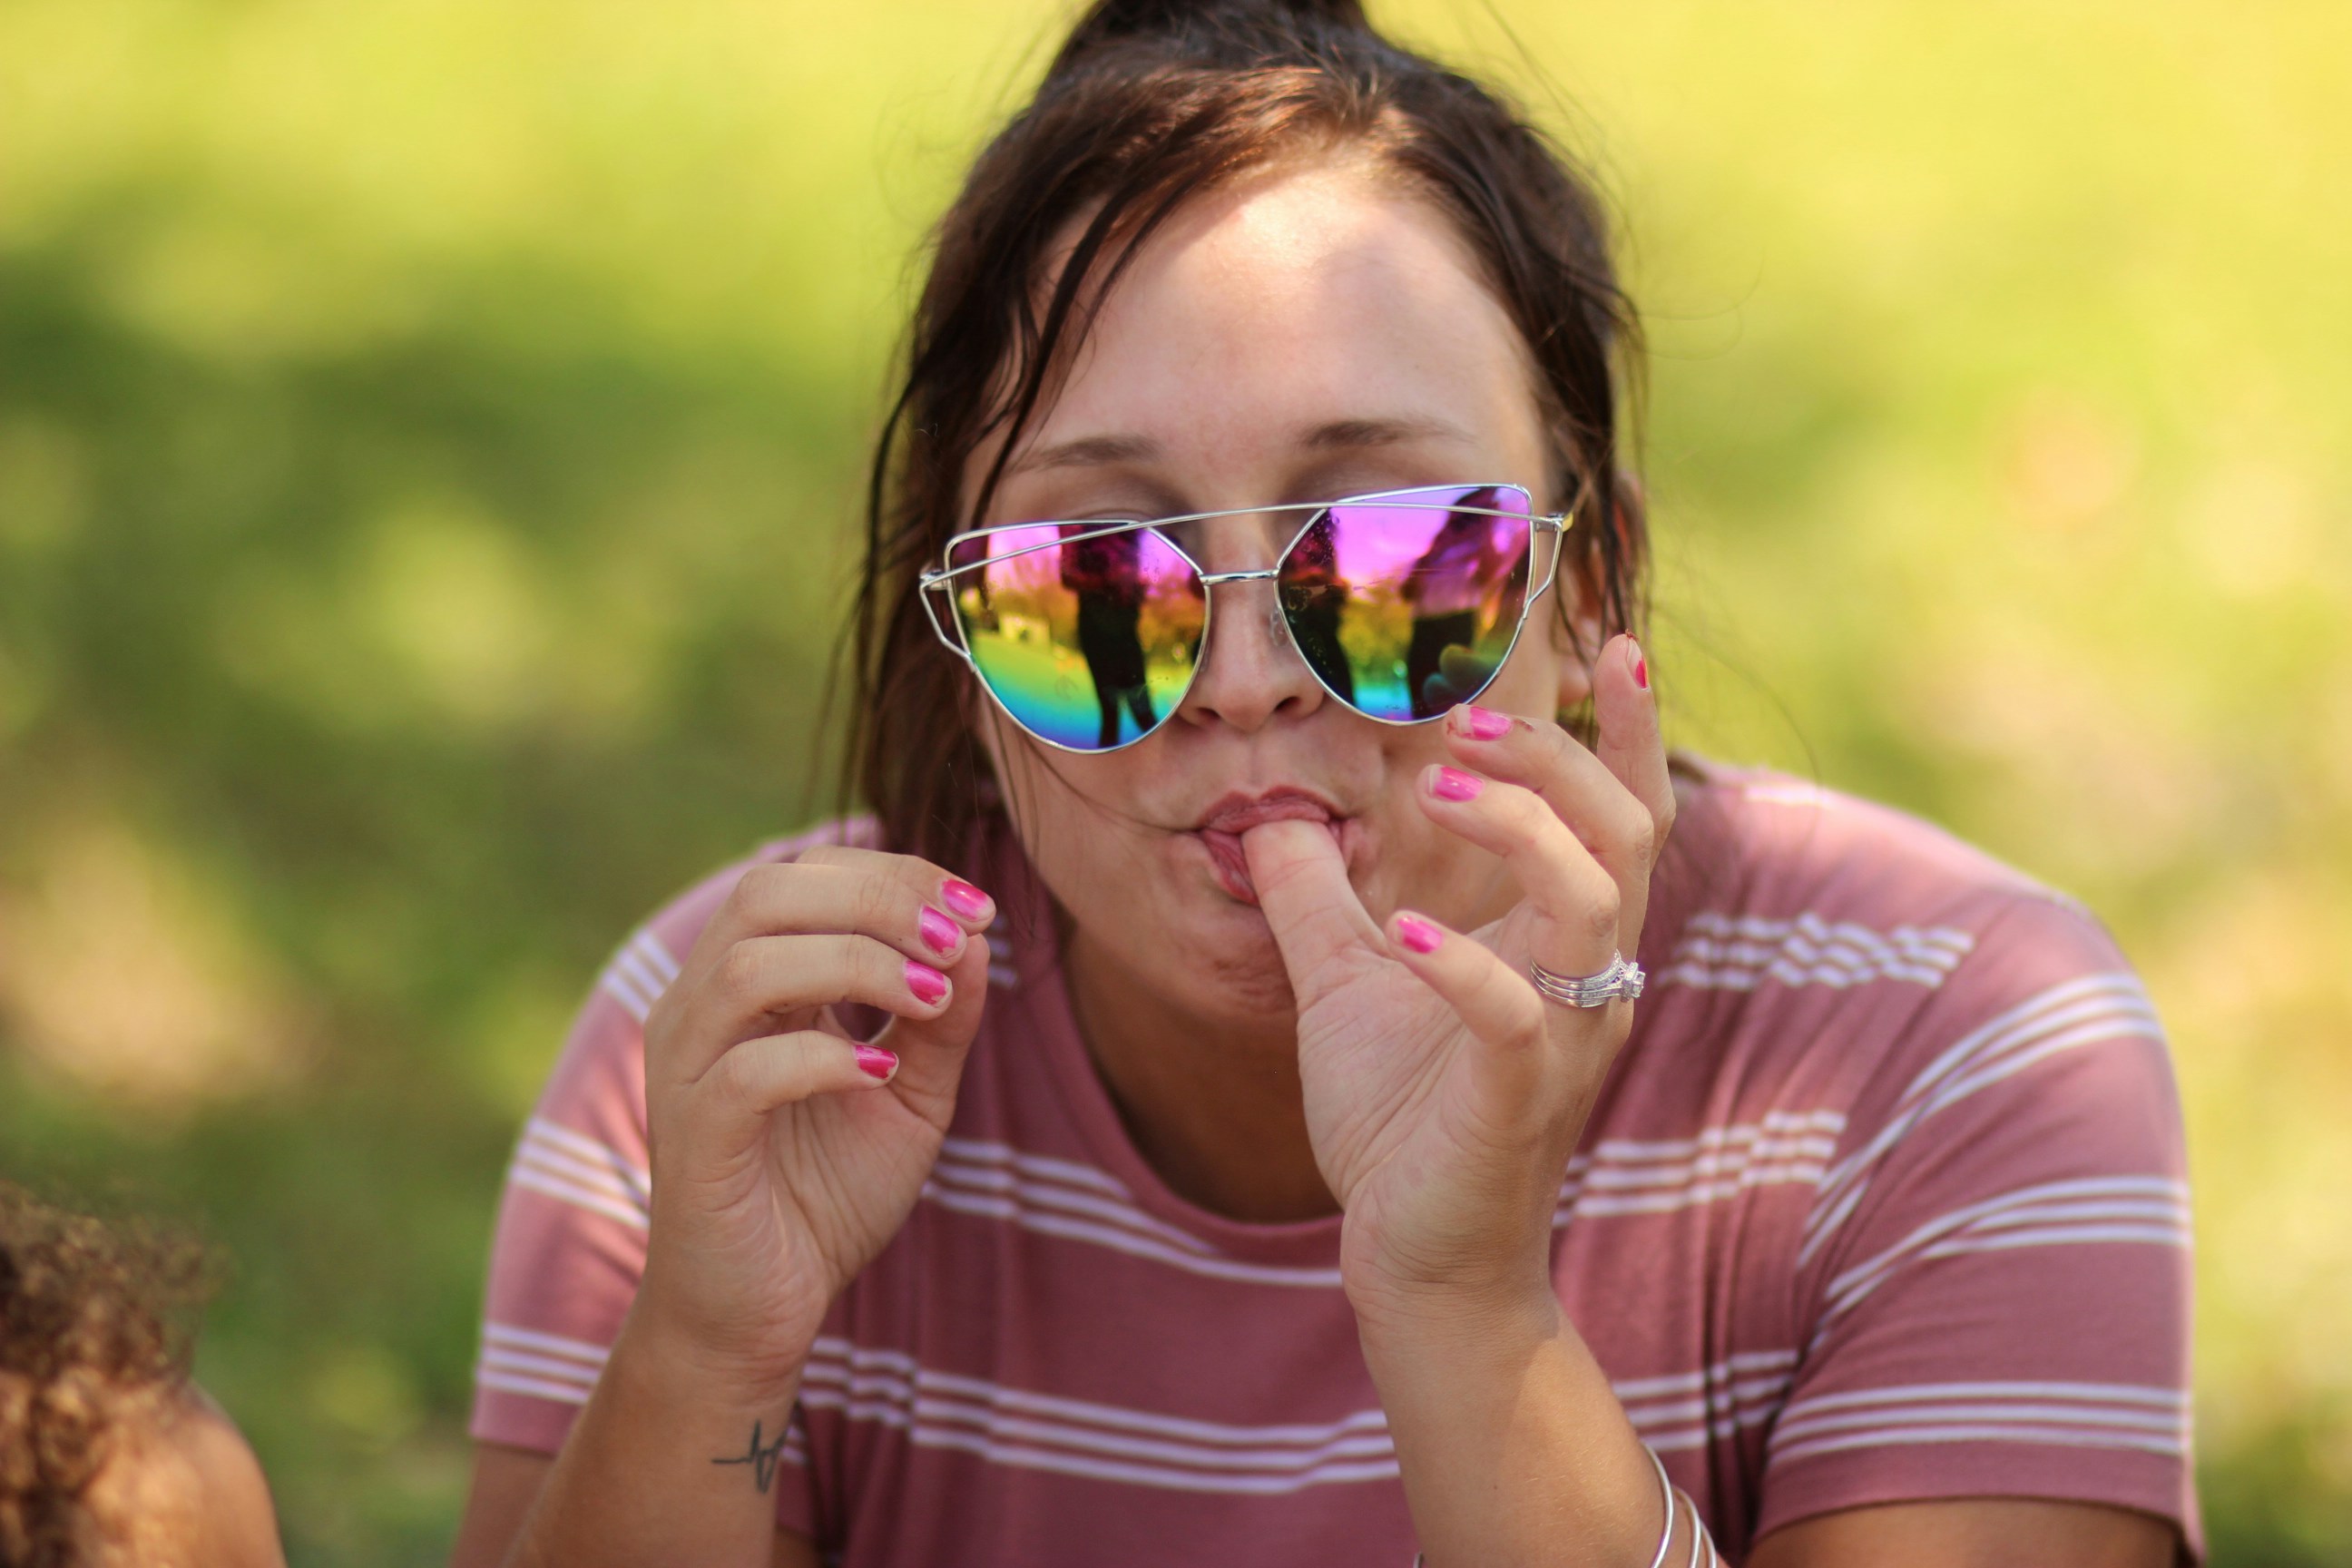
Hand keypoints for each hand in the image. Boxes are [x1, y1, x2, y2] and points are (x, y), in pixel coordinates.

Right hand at [631, 849, 996, 1394]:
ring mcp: (684, 1069)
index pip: (805, 876)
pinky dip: (825, 1060)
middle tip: (957, 937)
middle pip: (765, 893)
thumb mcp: (912, 1095)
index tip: (980, 907)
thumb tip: (978, 932)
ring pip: (748, 966)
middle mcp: (698, 1007)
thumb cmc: (828, 1197)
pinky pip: (745, 1071)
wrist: (762, 1315)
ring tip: (932, 999)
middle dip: (876, 899)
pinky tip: (882, 1074)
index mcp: (745, 982)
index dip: (895, 874)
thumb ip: (943, 1016)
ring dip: (857, 964)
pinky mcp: (691, 1137)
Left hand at [1242, 635, 1672, 1320]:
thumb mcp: (1347, 980)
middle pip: (1622, 832)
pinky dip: (1457, 965)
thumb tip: (1271, 816)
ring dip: (1523, 833)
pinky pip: (1514, 1017)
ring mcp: (1565, 1038)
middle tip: (1469, 719)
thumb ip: (1318, 897)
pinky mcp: (1519, 1099)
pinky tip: (1395, 931)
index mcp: (1559, 940)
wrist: (1418, 1256)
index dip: (1630, 731)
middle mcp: (1587, 978)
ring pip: (1593, 904)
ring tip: (1441, 789)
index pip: (1623, 816)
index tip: (1617, 642)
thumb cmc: (1401, 1118)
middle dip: (1560, 758)